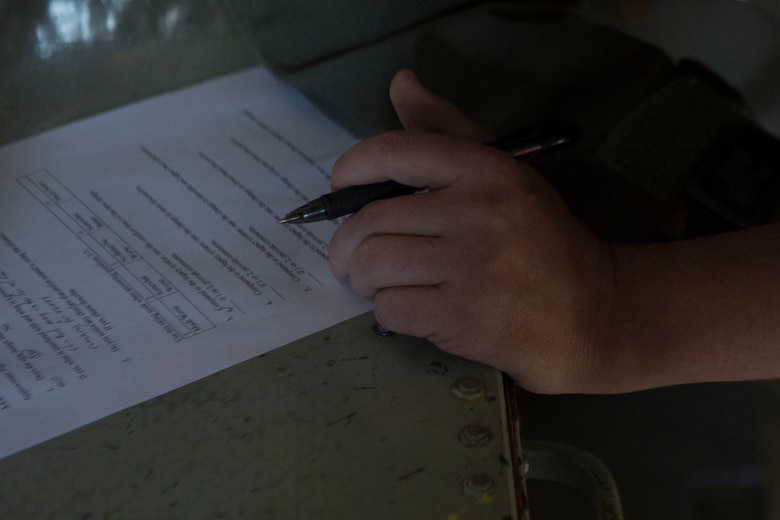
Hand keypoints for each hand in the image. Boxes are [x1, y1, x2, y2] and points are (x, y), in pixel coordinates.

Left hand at [329, 70, 615, 392]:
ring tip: (377, 282)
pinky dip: (385, 310)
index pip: (394, 152)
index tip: (338, 188)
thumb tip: (400, 83)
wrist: (590, 311)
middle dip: (347, 243)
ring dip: (363, 279)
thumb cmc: (539, 239)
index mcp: (485, 169)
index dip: (350, 169)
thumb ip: (447, 130)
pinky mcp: (461, 317)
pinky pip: (389, 308)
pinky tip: (407, 306)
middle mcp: (477, 212)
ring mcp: (470, 267)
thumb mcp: (502, 174)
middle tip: (351, 257)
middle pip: (371, 220)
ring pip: (373, 265)